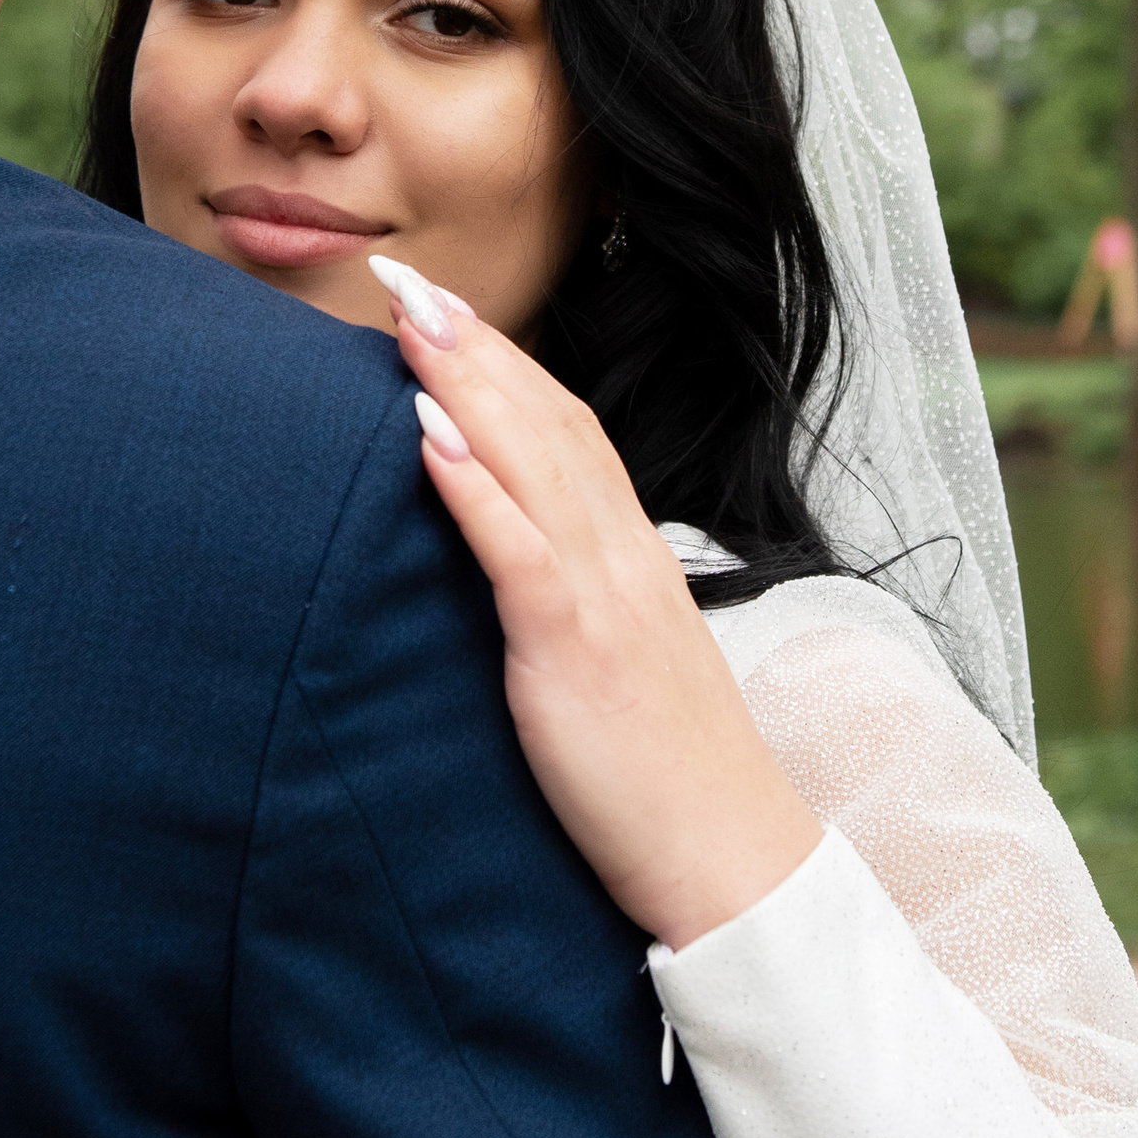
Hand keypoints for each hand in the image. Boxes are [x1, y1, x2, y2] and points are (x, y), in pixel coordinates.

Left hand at [369, 257, 822, 950]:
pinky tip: (427, 436)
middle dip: (476, 345)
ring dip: (466, 383)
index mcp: (634, 557)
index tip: (447, 310)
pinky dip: (472, 486)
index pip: (569, 430)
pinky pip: (518, 553)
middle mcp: (623, 557)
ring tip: (407, 322)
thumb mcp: (626, 663)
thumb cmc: (667, 775)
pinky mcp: (575, 650)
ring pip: (532, 462)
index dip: (507, 363)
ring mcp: (604, 597)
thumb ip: (582, 601)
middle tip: (407, 278)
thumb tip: (530, 567)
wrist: (730, 859)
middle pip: (546, 421)